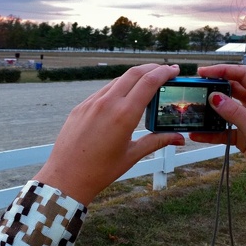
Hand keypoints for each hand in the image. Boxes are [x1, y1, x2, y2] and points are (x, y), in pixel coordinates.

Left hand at [34, 64, 184, 205]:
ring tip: (146, 83)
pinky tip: (123, 97)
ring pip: (117, 81)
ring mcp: (92, 103)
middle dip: (152, 68)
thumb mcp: (132, 155)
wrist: (66, 177)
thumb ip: (156, 141)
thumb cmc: (100, 170)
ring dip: (134, 77)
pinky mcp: (81, 107)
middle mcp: (108, 103)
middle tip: (165, 71)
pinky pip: (102, 91)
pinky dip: (117, 88)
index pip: (148, 82)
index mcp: (124, 115)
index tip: (174, 70)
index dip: (164, 72)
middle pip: (134, 74)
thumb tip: (179, 138)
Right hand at [190, 64, 245, 207]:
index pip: (244, 75)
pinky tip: (197, 134)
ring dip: (210, 112)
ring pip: (226, 111)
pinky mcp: (243, 137)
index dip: (224, 71)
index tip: (204, 72)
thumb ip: (235, 113)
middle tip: (196, 89)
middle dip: (214, 89)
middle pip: (232, 90)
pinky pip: (224, 131)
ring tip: (194, 111)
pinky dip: (211, 133)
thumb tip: (214, 97)